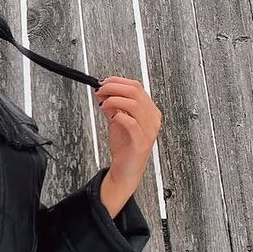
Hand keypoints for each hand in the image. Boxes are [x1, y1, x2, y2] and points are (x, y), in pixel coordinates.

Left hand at [93, 76, 161, 190]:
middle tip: (100, 90)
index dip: (117, 81)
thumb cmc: (124, 146)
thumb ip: (112, 105)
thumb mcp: (117, 120)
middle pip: (135, 91)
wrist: (126, 170)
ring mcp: (149, 130)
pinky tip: (112, 117)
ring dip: (114, 100)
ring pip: (134, 104)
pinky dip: (119, 116)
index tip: (103, 82)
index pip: (137, 86)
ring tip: (104, 104)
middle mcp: (152, 119)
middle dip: (113, 87)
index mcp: (149, 111)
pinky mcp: (141, 142)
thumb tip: (102, 90)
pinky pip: (131, 123)